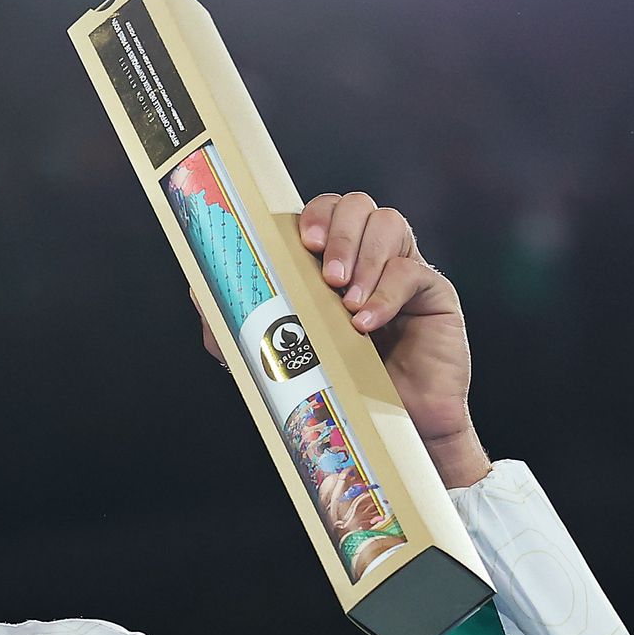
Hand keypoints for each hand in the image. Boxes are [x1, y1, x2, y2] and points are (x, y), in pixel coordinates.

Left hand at [195, 192, 489, 487]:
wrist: (390, 430)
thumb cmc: (337, 390)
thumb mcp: (275, 359)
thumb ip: (238, 326)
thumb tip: (198, 290)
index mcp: (328, 263)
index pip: (322, 213)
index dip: (313, 215)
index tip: (302, 241)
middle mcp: (367, 257)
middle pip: (357, 204)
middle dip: (338, 231)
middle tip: (325, 274)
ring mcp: (403, 270)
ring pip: (389, 223)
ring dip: (363, 256)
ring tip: (344, 303)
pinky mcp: (434, 293)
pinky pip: (413, 271)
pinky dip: (385, 293)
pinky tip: (365, 324)